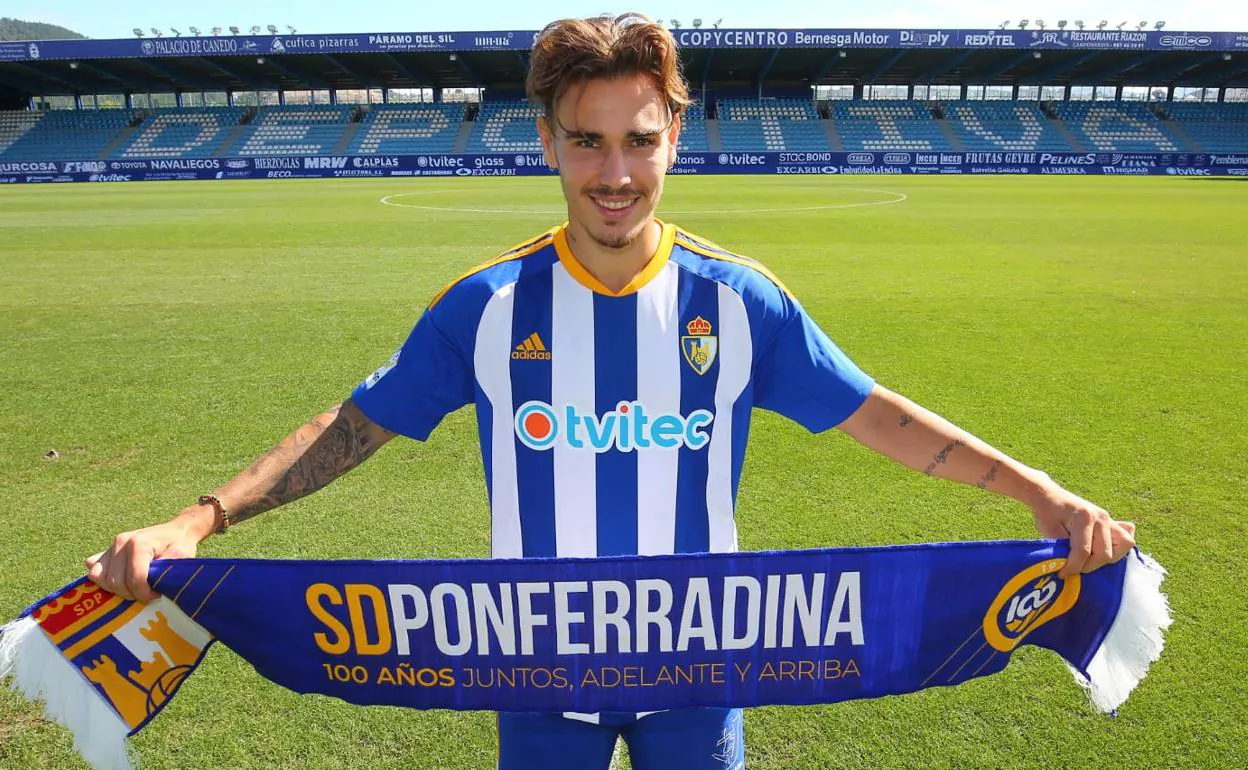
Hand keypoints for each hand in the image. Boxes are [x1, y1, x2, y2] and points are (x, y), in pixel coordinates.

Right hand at [85, 517, 202, 601]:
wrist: (176, 531)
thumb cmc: (180, 544)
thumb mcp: (182, 556)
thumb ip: (168, 570)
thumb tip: (154, 584)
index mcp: (139, 543)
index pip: (134, 579)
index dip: (145, 594)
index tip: (157, 595)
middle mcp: (121, 542)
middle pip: (116, 582)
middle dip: (132, 593)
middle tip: (148, 592)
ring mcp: (111, 546)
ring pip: (101, 579)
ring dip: (117, 589)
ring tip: (135, 587)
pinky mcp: (107, 551)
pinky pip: (95, 571)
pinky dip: (104, 581)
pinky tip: (122, 581)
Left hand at [1029, 485, 1135, 576]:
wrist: (1050, 496)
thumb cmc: (1046, 513)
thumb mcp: (1048, 531)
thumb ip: (1061, 550)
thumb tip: (1072, 570)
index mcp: (1084, 518)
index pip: (1083, 552)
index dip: (1073, 567)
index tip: (1063, 574)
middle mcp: (1101, 518)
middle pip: (1105, 554)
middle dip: (1088, 566)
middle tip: (1074, 567)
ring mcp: (1108, 519)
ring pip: (1123, 546)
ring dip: (1106, 558)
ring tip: (1088, 559)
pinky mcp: (1111, 522)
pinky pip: (1125, 537)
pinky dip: (1117, 547)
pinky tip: (1101, 550)